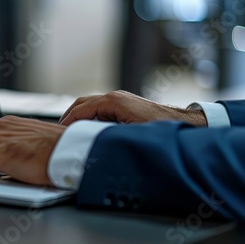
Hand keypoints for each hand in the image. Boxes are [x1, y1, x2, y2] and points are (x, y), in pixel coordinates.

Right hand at [59, 90, 206, 126]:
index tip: (58, 133)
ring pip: (90, 106)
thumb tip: (91, 146)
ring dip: (78, 117)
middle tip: (58, 132)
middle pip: (82, 103)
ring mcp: (119, 100)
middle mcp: (115, 97)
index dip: (67, 121)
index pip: (81, 108)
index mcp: (114, 101)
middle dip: (68, 117)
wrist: (186, 124)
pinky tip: (87, 130)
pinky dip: (88, 118)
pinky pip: (99, 109)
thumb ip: (109, 136)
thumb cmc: (163, 128)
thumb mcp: (132, 135)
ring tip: (69, 133)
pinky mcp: (123, 106)